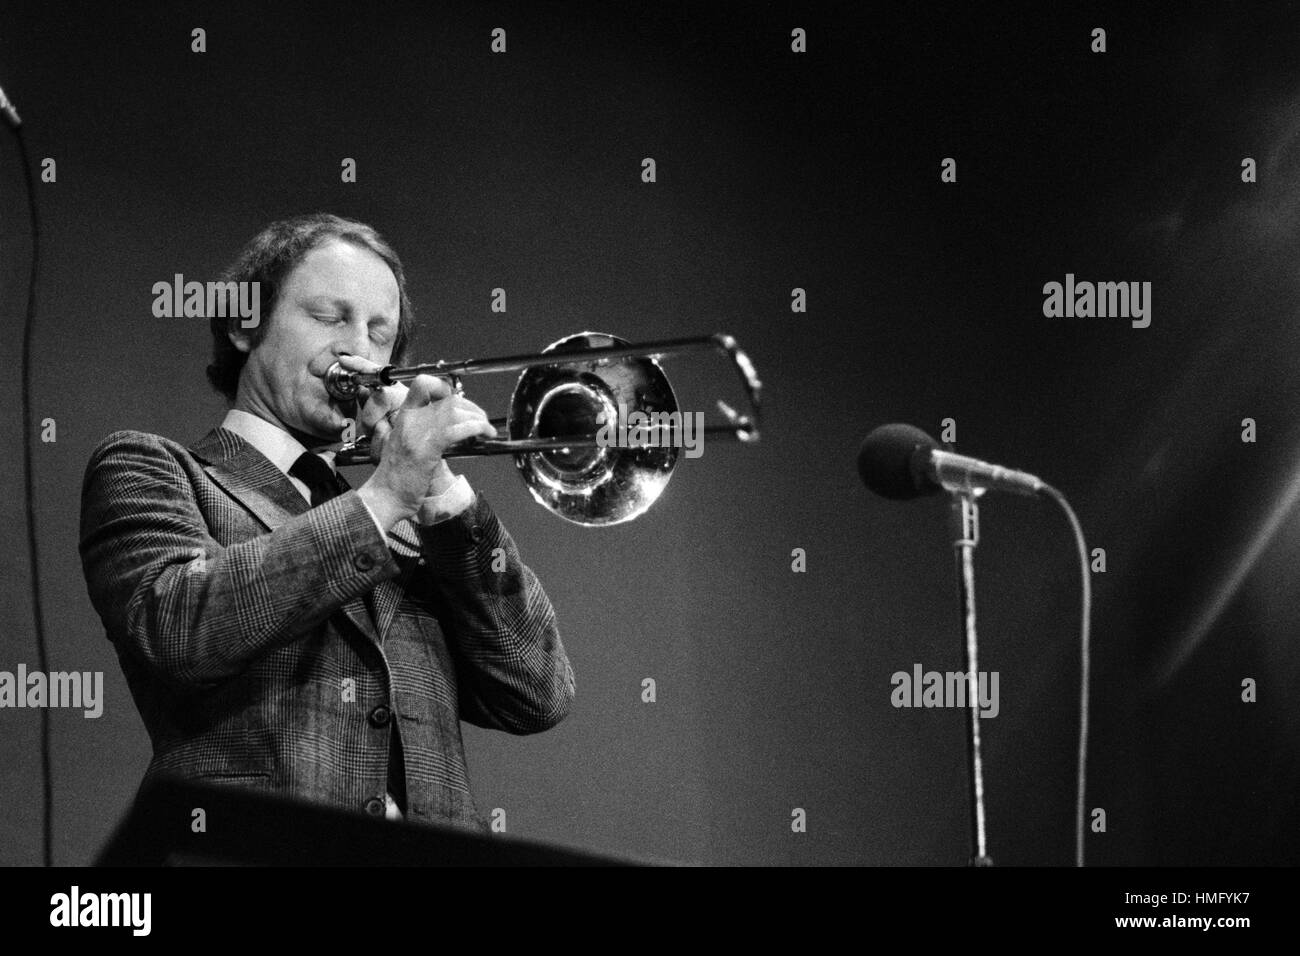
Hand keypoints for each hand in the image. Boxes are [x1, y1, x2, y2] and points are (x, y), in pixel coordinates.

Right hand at [343, 358, 495, 526]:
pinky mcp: (427, 448)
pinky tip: (484, 434)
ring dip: (478, 418)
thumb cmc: (397, 476)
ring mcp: (418, 432)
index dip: (444, 387)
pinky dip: (477, 428)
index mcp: (404, 416)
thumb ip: (423, 430)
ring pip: (455, 411)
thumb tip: (450, 423)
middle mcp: (410, 419)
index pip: (423, 384)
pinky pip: (457, 429)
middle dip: (471, 406)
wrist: (385, 496)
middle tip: (481, 419)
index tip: (458, 400)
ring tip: (486, 429)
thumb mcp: (406, 443)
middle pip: (447, 398)